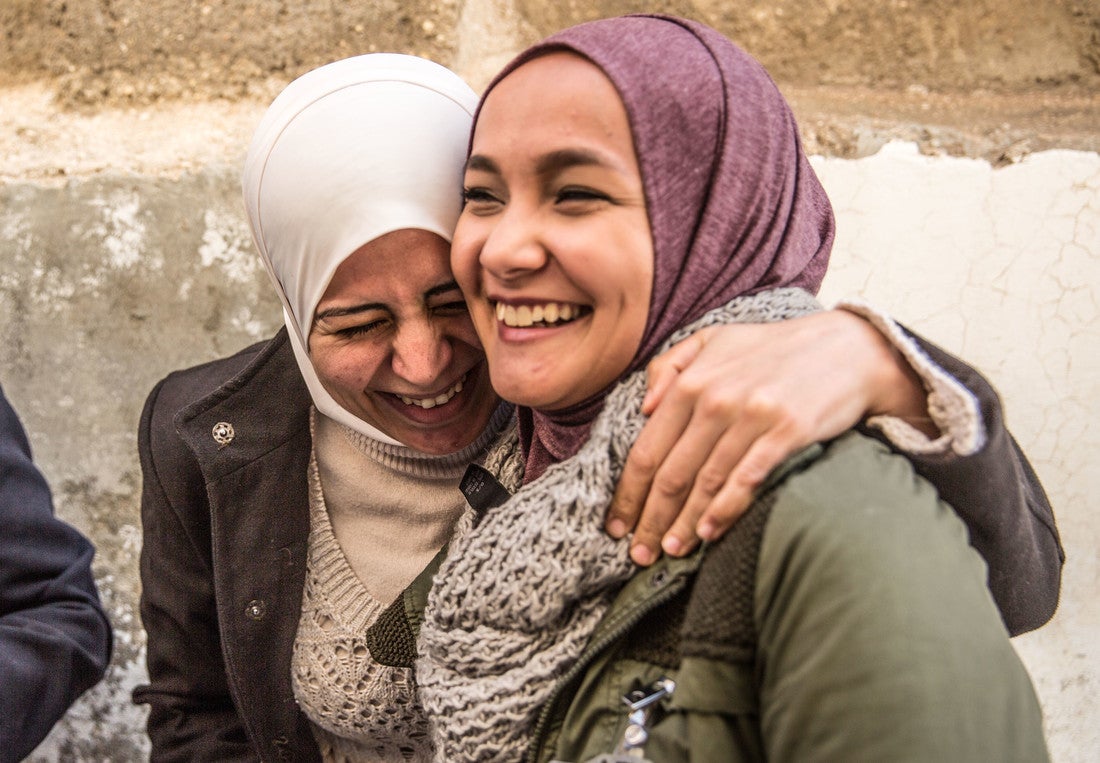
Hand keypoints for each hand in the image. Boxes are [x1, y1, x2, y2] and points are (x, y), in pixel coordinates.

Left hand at [607, 309, 930, 564]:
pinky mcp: (787, 432)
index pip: (647, 449)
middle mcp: (716, 400)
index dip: (627, 493)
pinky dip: (724, 511)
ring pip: (705, 483)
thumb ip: (671, 365)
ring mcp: (751, 417)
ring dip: (684, 524)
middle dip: (649, 519)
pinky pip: (746, 480)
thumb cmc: (775, 349)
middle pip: (671, 473)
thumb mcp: (715, 339)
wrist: (848, 348)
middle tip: (637, 553)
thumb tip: (644, 407)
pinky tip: (709, 533)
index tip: (615, 524)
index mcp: (692, 381)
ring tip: (669, 551)